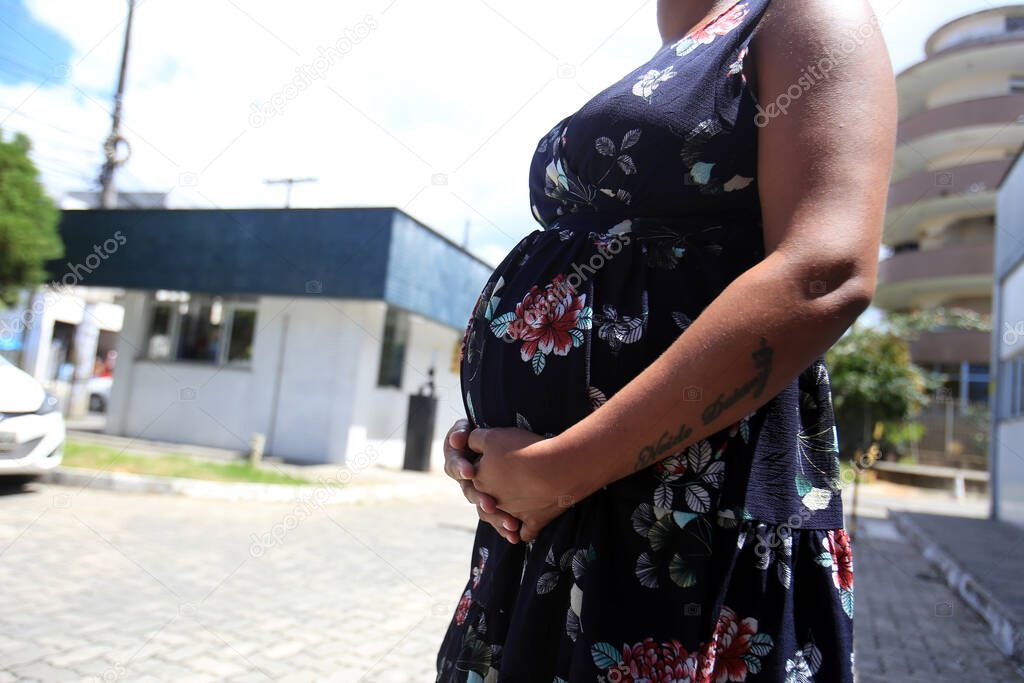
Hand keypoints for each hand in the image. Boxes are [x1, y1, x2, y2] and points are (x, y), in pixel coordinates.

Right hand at [442, 419, 522, 543]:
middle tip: (490, 504)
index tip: (469, 472)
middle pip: (470, 492)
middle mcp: (467, 481)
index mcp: (458, 462)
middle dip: (480, 498)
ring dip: (496, 516)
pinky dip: (504, 527)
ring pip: (484, 509)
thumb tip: (456, 440)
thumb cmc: (489, 435)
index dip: (461, 468)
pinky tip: (515, 534)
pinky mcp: (494, 504)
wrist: (512, 447)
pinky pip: (497, 519)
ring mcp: (481, 494)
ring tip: (511, 523)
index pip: (455, 466)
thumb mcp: (477, 431)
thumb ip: (464, 433)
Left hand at [468, 427, 581, 542]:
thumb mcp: (493, 436)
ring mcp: (513, 514)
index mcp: (480, 479)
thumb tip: (464, 441)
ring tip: (512, 509)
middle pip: (488, 497)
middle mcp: (492, 500)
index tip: (498, 458)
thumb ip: (474, 439)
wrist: (556, 467)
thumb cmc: (523, 450)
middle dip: (493, 493)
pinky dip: (523, 531)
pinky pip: (525, 532)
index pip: (476, 473)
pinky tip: (524, 528)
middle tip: (505, 482)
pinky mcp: (533, 522)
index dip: (485, 464)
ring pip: (504, 518)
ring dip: (505, 517)